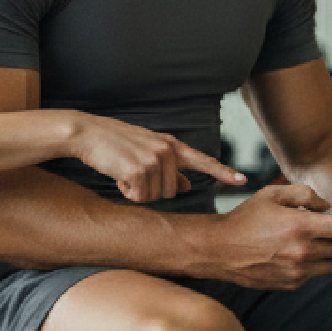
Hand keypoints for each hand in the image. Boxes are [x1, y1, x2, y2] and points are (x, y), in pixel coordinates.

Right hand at [67, 112, 244, 203]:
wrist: (88, 133)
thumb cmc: (116, 145)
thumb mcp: (147, 152)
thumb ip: (169, 168)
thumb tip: (187, 186)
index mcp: (171, 145)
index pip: (202, 160)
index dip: (223, 172)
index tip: (243, 180)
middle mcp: (167, 151)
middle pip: (173, 192)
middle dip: (152, 190)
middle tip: (134, 172)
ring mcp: (154, 159)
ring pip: (156, 197)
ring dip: (138, 191)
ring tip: (125, 172)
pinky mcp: (138, 170)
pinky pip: (139, 197)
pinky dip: (127, 192)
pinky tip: (118, 176)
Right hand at [200, 184, 331, 289]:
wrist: (219, 249)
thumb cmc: (246, 218)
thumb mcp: (273, 193)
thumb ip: (305, 194)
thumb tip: (328, 206)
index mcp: (300, 226)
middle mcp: (302, 252)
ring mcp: (297, 272)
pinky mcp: (292, 284)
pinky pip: (318, 273)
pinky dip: (326, 263)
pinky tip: (323, 252)